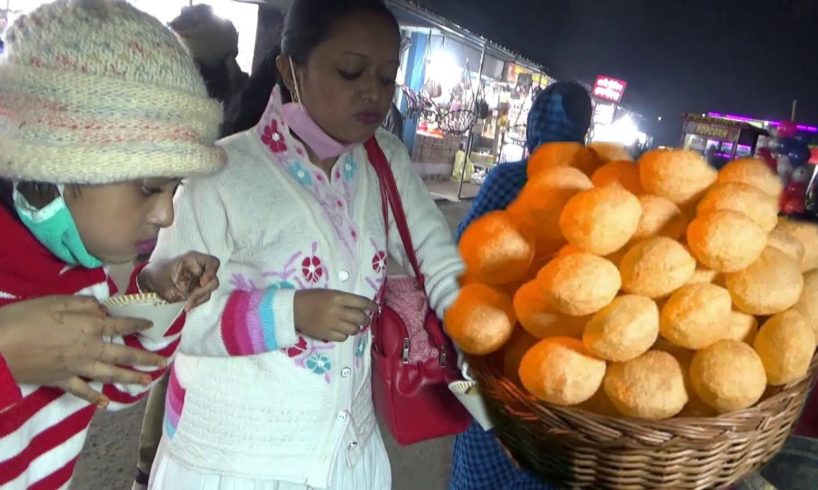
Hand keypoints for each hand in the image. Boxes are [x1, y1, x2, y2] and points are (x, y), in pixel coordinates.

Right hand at [0, 296, 166, 406]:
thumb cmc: (25, 317)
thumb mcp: (55, 301)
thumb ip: (83, 304)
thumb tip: (102, 308)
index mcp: (89, 326)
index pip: (121, 325)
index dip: (137, 324)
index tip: (151, 325)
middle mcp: (89, 348)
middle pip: (124, 354)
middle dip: (145, 358)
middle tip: (163, 363)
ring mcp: (77, 367)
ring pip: (110, 375)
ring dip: (131, 379)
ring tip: (147, 382)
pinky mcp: (61, 381)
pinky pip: (83, 392)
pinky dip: (95, 398)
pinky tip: (106, 404)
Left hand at [139, 252, 219, 310]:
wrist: (151, 281)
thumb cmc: (156, 272)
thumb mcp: (158, 278)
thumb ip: (169, 289)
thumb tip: (182, 298)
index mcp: (193, 260)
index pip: (212, 262)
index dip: (211, 272)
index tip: (202, 283)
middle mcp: (200, 270)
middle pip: (213, 281)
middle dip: (202, 292)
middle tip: (189, 300)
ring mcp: (199, 282)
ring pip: (207, 292)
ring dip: (197, 300)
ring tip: (184, 306)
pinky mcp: (196, 292)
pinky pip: (201, 299)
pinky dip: (194, 304)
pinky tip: (184, 307)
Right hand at [294, 289, 377, 341]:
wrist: (293, 309)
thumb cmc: (311, 298)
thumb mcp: (329, 293)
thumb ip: (345, 299)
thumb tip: (361, 307)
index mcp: (338, 297)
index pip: (362, 302)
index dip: (372, 306)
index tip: (375, 308)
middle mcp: (337, 310)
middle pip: (360, 317)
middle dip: (365, 319)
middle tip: (364, 319)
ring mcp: (332, 324)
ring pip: (354, 329)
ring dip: (355, 328)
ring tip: (351, 325)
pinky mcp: (326, 335)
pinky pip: (343, 338)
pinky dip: (345, 335)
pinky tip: (341, 331)